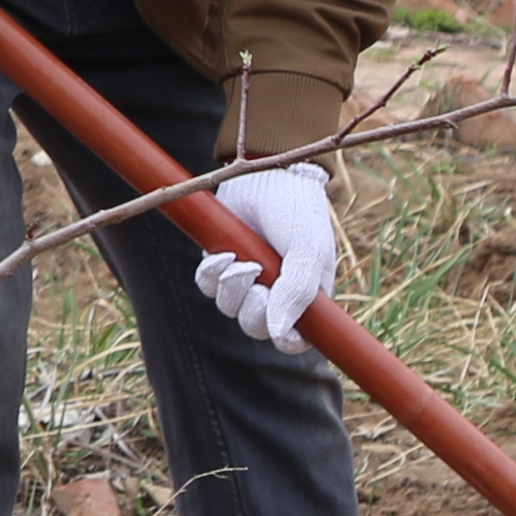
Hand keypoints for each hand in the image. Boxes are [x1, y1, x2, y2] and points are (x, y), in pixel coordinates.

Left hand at [191, 166, 336, 352]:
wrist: (268, 175)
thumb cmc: (298, 213)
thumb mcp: (307, 252)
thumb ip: (296, 294)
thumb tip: (279, 335)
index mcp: (307, 296)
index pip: (296, 339)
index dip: (287, 341)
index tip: (280, 329)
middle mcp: (277, 292)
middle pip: (255, 327)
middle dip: (252, 309)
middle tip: (257, 282)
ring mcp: (248, 278)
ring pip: (229, 308)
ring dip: (231, 289)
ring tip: (242, 261)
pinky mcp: (222, 260)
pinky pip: (207, 285)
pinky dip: (212, 274)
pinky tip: (224, 255)